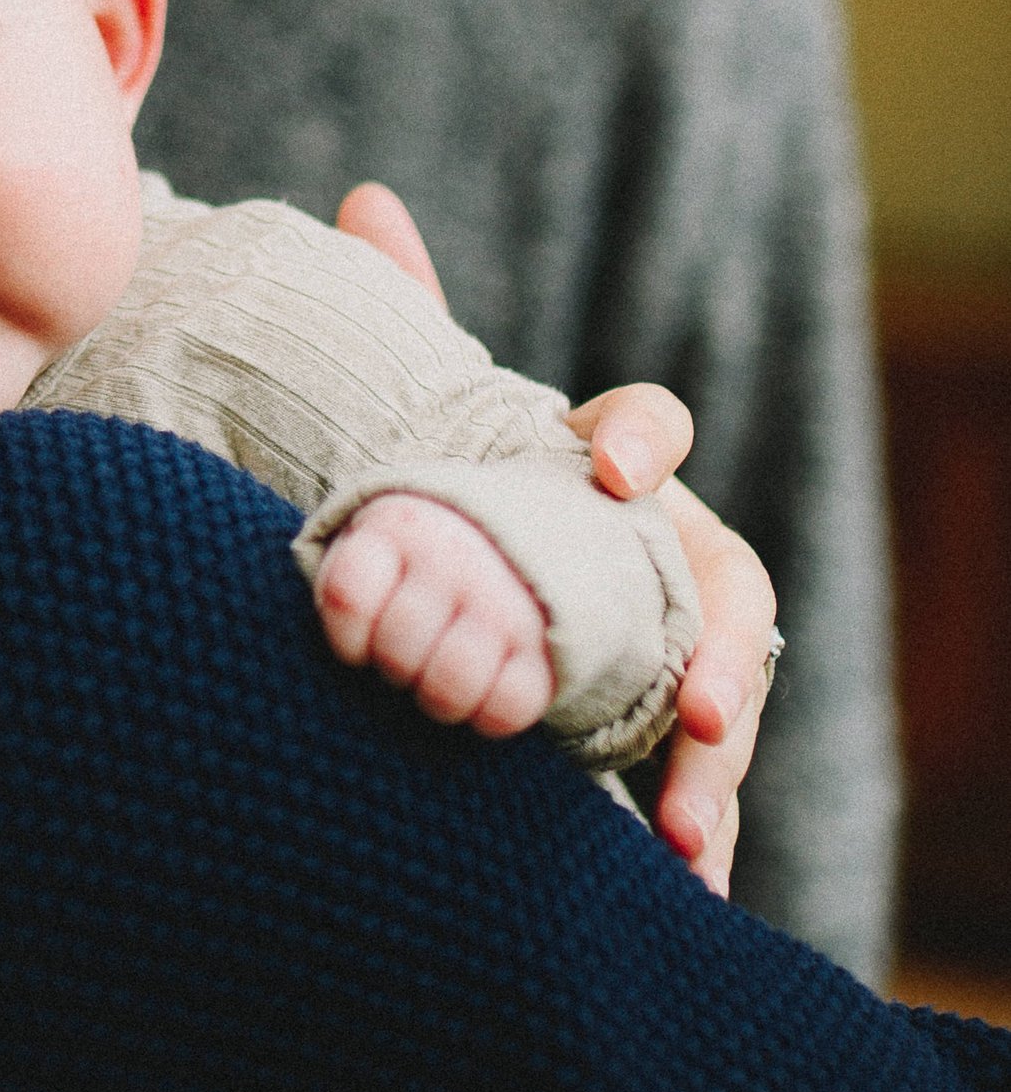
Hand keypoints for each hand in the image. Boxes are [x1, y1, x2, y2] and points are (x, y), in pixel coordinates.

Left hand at [314, 497, 556, 735]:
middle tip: (410, 652)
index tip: (359, 641)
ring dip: (436, 698)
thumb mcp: (375, 542)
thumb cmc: (420, 558)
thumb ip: (343, 582)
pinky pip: (508, 709)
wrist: (523, 533)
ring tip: (439, 675)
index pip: (348, 598)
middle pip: (396, 653)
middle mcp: (454, 558)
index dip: (347, 638)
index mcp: (398, 527)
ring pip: (449, 687)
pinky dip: (488, 716)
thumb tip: (318, 655)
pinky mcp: (547, 647)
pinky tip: (482, 691)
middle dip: (395, 667)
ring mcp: (505, 602)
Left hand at [336, 183, 781, 895]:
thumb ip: (410, 312)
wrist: (481, 568)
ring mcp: (675, 641)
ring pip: (730, 694)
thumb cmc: (466, 480)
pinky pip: (700, 780)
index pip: (649, 425)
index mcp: (606, 463)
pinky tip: (687, 891)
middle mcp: (660, 551)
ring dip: (721, 769)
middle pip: (728, 589)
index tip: (610, 469)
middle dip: (728, 650)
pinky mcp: (663, 728)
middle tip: (700, 710)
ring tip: (689, 830)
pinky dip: (699, 833)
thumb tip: (360, 199)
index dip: (641, 440)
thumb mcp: (429, 404)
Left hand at [572, 425, 777, 896]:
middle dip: (712, 769)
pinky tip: (683, 894)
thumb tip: (622, 465)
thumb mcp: (607, 431)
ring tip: (681, 867)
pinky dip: (687, 844)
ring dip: (703, 817)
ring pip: (711, 762)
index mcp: (710, 566)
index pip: (738, 605)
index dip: (726, 662)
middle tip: (683, 822)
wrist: (516, 499)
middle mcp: (705, 636)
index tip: (698, 718)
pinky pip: (676, 792)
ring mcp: (675, 690)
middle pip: (729, 708)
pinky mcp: (639, 735)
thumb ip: (633, 429)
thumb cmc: (570, 464)